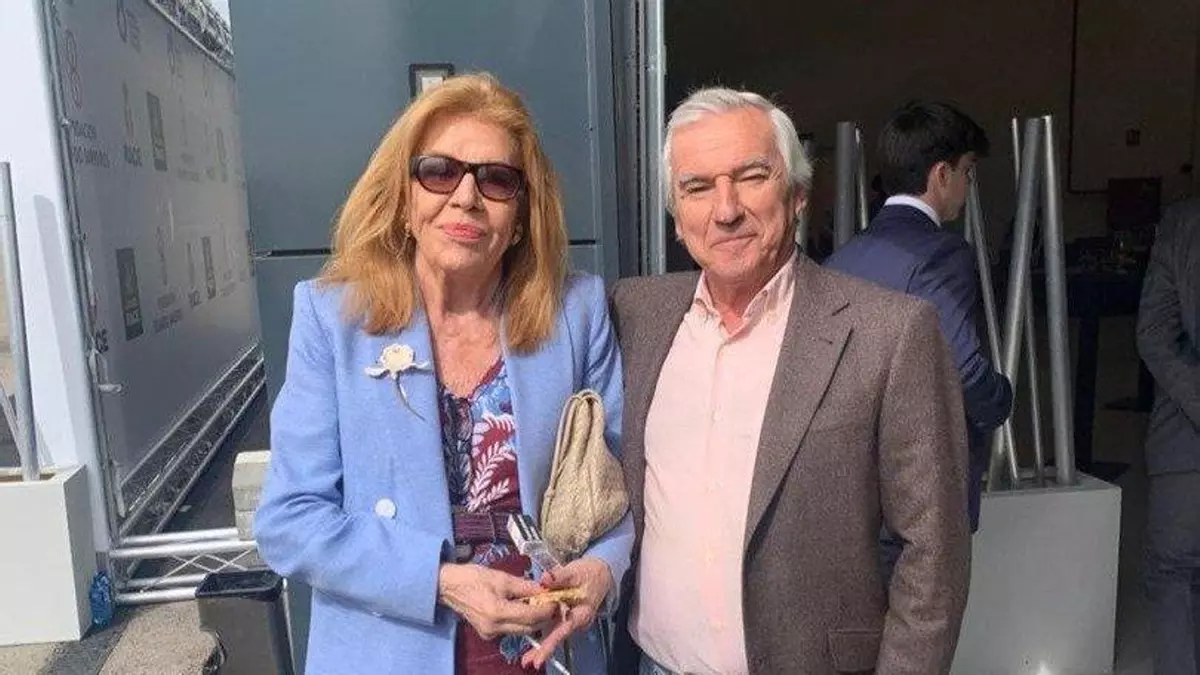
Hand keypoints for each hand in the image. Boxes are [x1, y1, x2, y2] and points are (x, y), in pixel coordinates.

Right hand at [437, 564, 557, 639]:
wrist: (448, 587)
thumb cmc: (473, 577)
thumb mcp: (501, 577)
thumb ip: (524, 586)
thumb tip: (544, 589)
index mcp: (498, 611)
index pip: (531, 615)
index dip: (547, 609)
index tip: (557, 600)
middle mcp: (494, 627)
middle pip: (528, 627)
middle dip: (543, 617)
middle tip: (552, 603)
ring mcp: (490, 633)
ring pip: (521, 630)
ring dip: (533, 620)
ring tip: (539, 604)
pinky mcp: (487, 634)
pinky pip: (510, 630)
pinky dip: (520, 621)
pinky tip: (523, 609)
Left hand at [520, 557, 613, 669]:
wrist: (600, 573)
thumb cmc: (589, 573)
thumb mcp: (575, 572)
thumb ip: (559, 576)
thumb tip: (544, 579)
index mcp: (581, 612)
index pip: (564, 629)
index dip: (552, 642)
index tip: (541, 657)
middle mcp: (576, 620)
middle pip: (558, 636)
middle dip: (544, 649)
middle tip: (528, 661)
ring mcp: (570, 619)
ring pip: (555, 633)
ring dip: (542, 646)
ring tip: (527, 658)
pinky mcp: (565, 616)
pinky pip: (553, 627)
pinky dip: (543, 634)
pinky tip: (533, 646)